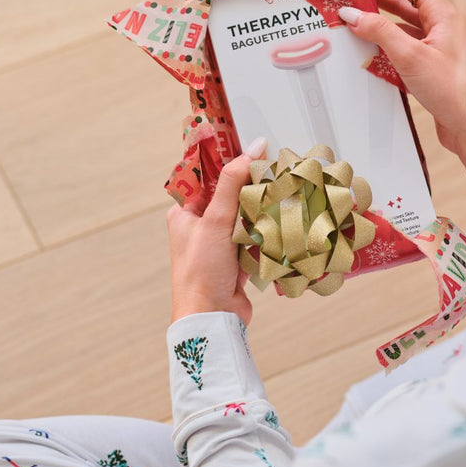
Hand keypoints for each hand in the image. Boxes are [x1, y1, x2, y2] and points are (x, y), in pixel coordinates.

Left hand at [167, 137, 265, 325]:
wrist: (213, 319)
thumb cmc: (200, 273)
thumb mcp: (215, 219)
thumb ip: (234, 183)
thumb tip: (252, 149)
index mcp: (185, 213)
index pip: (208, 176)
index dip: (230, 160)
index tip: (254, 147)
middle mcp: (201, 226)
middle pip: (231, 195)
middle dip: (252, 187)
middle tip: (274, 172)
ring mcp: (220, 243)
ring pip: (247, 215)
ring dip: (261, 211)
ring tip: (280, 197)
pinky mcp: (238, 259)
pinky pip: (256, 237)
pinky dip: (267, 233)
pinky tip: (280, 225)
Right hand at [338, 0, 465, 193]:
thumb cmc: (457, 94)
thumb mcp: (411, 57)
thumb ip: (379, 32)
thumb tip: (352, 13)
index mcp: (443, 13)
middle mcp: (441, 25)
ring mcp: (437, 46)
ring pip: (400, 25)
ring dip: (374, 21)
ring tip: (346, 15)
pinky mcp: (431, 67)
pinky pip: (401, 48)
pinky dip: (381, 46)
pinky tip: (364, 49)